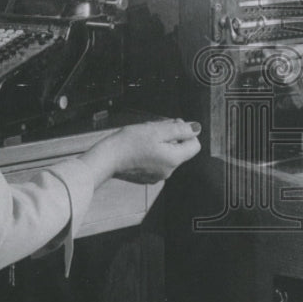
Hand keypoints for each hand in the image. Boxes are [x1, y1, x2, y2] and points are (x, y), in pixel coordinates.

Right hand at [80, 119, 201, 187]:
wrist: (106, 160)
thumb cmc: (129, 144)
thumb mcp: (157, 130)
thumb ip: (180, 129)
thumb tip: (196, 128)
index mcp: (173, 160)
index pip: (194, 145)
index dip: (186, 132)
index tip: (172, 125)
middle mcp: (168, 171)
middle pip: (180, 149)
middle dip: (171, 136)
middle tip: (155, 128)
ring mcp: (157, 175)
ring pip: (168, 154)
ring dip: (161, 143)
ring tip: (145, 137)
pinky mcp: (146, 176)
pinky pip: (157, 161)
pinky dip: (152, 152)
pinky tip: (139, 146)